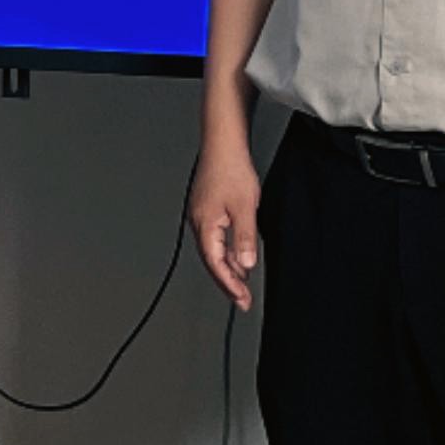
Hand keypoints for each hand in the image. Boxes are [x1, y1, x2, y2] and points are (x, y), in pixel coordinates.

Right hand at [185, 127, 262, 310]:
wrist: (223, 145)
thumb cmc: (230, 169)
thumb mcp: (245, 207)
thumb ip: (244, 238)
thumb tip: (246, 264)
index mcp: (205, 225)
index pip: (216, 264)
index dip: (229, 285)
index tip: (241, 299)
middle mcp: (198, 222)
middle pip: (212, 261)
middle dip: (228, 282)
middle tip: (242, 300)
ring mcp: (201, 216)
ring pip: (213, 250)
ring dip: (228, 267)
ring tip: (243, 283)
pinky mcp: (207, 209)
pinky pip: (215, 238)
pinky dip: (227, 251)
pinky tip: (238, 256)